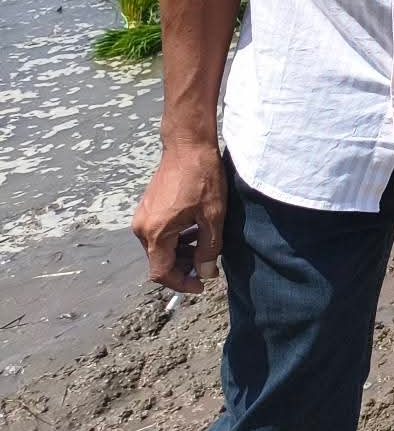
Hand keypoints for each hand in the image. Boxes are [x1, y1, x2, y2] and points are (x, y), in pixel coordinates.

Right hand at [132, 140, 225, 293]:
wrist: (188, 146)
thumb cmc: (202, 178)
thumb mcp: (213, 216)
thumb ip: (208, 248)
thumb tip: (205, 273)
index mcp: (156, 233)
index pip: (161, 272)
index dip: (181, 283)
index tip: (201, 285)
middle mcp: (142, 228)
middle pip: (160, 261)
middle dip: (184, 267)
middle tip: (208, 263)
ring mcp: (143, 217)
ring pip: (160, 248)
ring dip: (182, 252)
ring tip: (206, 244)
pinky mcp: (147, 209)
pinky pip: (159, 234)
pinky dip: (176, 239)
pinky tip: (195, 230)